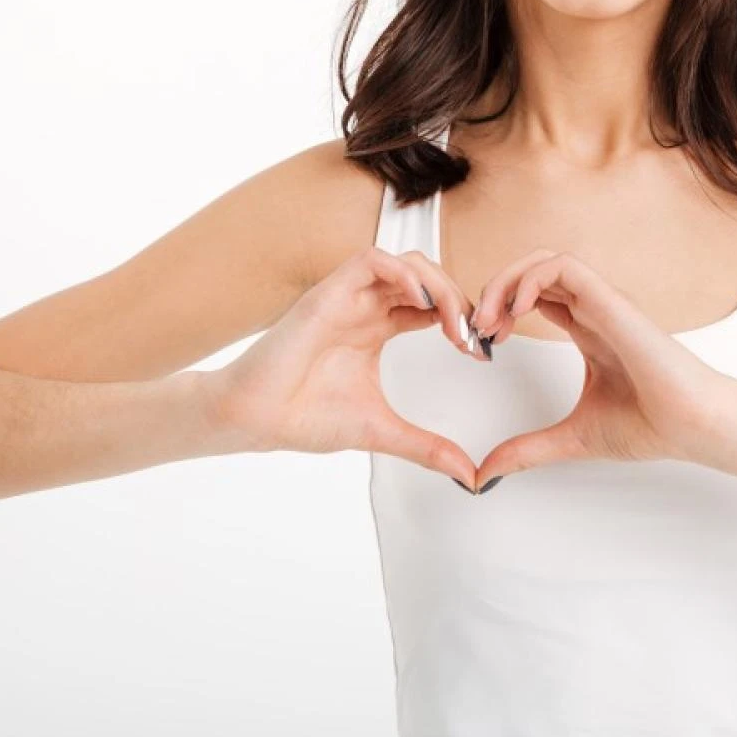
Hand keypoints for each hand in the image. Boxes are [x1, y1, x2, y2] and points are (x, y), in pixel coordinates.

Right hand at [207, 247, 483, 488]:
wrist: (256, 419)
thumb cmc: (306, 418)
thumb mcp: (383, 430)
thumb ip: (427, 447)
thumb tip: (469, 476)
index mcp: (378, 327)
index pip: (432, 304)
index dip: (462, 319)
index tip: (480, 353)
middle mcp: (365, 306)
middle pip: (426, 279)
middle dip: (458, 300)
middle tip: (473, 337)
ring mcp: (347, 297)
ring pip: (406, 263)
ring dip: (437, 284)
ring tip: (454, 321)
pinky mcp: (327, 294)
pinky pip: (370, 260)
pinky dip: (401, 272)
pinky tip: (421, 302)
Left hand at [466, 249, 736, 483]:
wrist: (692, 425)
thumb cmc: (651, 424)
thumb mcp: (571, 438)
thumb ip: (527, 450)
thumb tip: (485, 473)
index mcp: (588, 330)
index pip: (536, 297)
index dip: (500, 311)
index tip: (483, 345)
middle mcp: (594, 310)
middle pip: (534, 272)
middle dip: (495, 291)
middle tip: (477, 329)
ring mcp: (603, 302)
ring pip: (545, 261)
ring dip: (507, 282)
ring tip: (490, 319)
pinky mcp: (612, 301)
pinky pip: (565, 266)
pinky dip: (532, 280)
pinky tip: (517, 312)